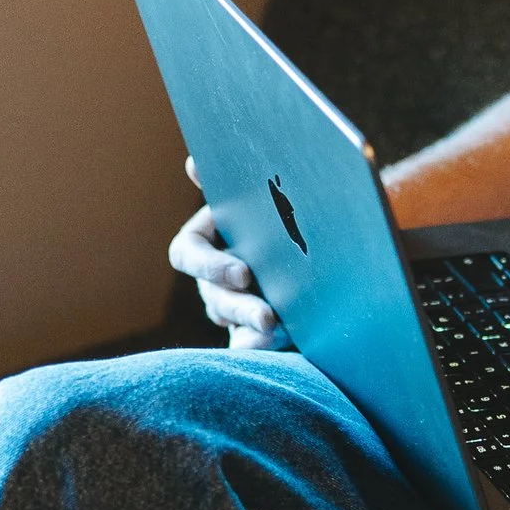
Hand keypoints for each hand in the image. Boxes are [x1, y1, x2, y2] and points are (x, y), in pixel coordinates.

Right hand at [168, 161, 292, 350]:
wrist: (321, 241)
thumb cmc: (283, 211)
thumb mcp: (261, 194)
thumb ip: (231, 183)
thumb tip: (193, 164)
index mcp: (208, 239)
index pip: (188, 254)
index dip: (210, 265)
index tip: (243, 273)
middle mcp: (215, 274)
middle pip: (214, 296)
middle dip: (238, 306)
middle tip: (267, 315)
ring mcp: (233, 304)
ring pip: (231, 321)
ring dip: (252, 326)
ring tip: (278, 330)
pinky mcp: (252, 328)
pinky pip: (246, 342)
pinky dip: (256, 345)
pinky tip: (275, 343)